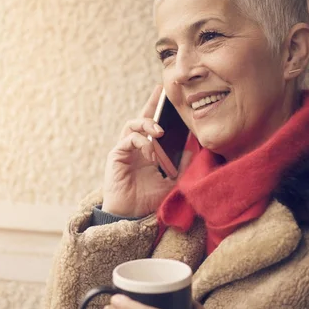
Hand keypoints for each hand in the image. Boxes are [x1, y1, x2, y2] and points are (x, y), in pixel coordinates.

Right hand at [102, 85, 191, 217]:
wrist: (130, 217)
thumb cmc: (146, 200)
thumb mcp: (171, 182)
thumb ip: (181, 166)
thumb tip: (192, 150)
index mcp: (147, 150)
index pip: (153, 125)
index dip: (159, 110)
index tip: (169, 96)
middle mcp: (134, 147)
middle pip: (141, 118)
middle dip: (151, 103)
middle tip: (161, 91)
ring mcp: (124, 150)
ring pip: (132, 124)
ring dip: (147, 124)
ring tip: (160, 131)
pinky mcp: (116, 156)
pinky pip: (128, 140)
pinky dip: (142, 143)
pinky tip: (151, 154)